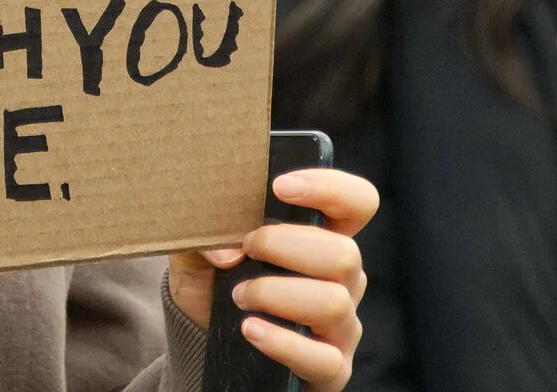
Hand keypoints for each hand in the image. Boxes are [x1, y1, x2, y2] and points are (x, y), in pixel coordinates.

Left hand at [167, 168, 377, 391]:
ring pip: (333, 302)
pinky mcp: (331, 369)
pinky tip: (250, 330)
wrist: (203, 340)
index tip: (279, 187)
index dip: (329, 188)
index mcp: (323, 239)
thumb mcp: (199, 251)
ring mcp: (341, 326)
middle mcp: (343, 280)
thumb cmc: (214, 284)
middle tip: (247, 247)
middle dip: (285, 246)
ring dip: (276, 293)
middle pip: (344, 254)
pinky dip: (282, 341)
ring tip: (239, 295)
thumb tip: (228, 249)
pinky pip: (322, 358)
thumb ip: (205, 236)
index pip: (357, 203)